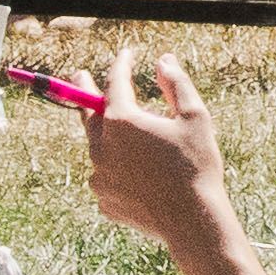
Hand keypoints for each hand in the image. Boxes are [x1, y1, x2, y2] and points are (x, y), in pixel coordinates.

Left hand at [83, 56, 221, 245]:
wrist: (192, 221)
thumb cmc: (196, 165)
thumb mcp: (195, 116)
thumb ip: (176, 83)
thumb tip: (163, 61)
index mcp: (121, 121)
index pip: (115, 82)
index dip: (121, 64)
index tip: (126, 53)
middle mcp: (102, 147)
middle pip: (87, 112)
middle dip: (83, 90)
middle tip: (79, 76)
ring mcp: (99, 176)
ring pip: (99, 148)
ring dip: (110, 137)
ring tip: (134, 138)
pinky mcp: (104, 200)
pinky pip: (107, 177)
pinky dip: (119, 170)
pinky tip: (142, 177)